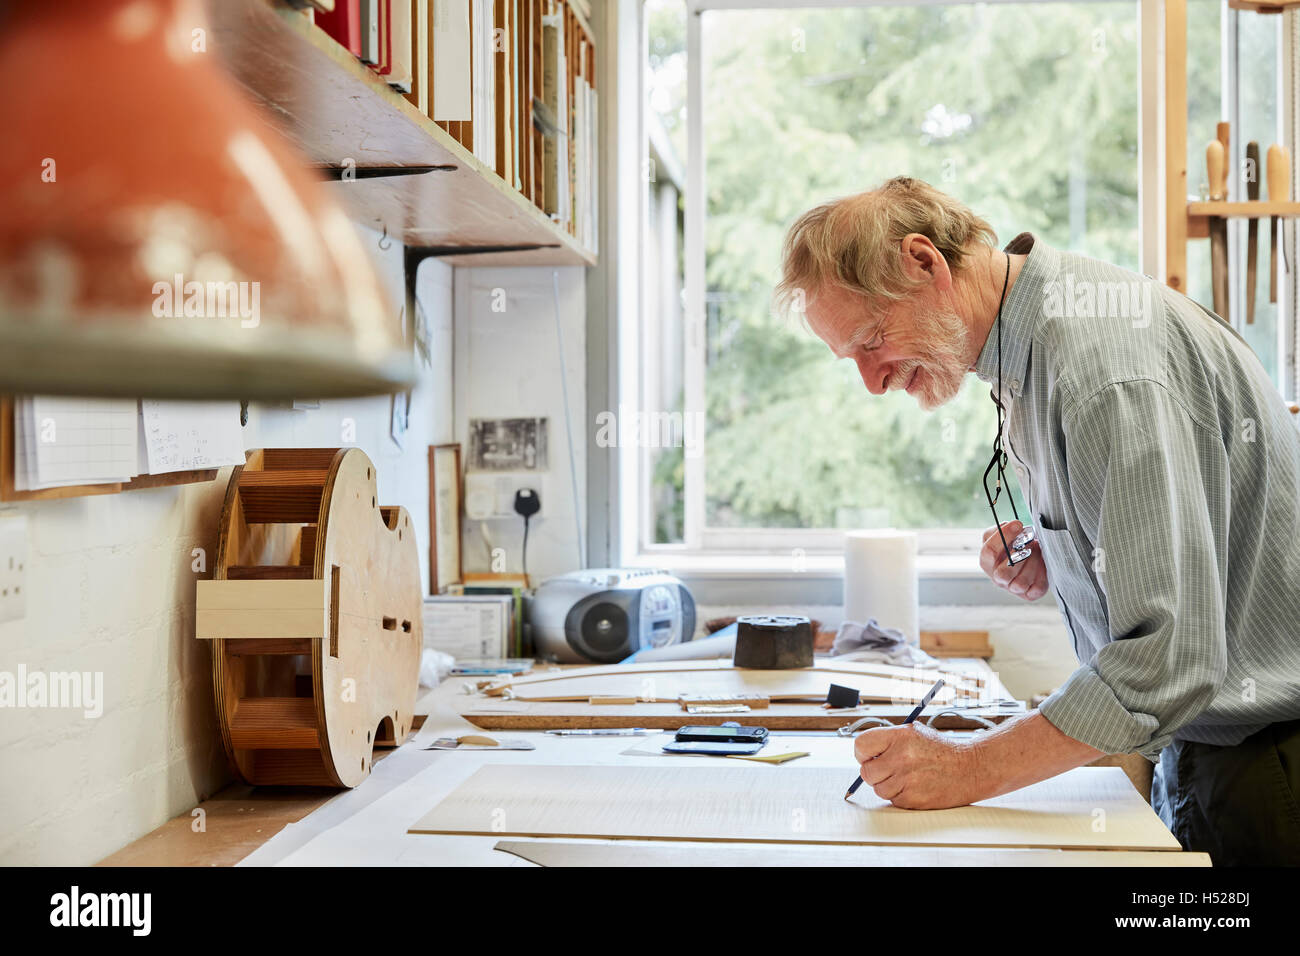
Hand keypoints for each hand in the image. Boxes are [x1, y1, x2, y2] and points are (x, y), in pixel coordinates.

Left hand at [852, 722, 987, 808]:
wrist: (970, 768)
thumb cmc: (941, 751)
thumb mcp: (914, 733)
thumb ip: (887, 741)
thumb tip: (863, 752)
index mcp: (899, 736)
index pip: (861, 745)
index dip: (863, 753)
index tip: (868, 756)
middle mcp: (901, 757)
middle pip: (866, 772)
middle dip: (875, 772)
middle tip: (888, 769)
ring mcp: (907, 780)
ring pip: (878, 789)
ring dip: (888, 785)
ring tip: (907, 777)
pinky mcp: (913, 799)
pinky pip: (892, 800)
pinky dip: (900, 796)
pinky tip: (915, 786)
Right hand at [979, 520, 1048, 600]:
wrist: (1030, 555)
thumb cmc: (1013, 544)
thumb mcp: (1002, 534)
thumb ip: (999, 529)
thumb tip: (1008, 526)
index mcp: (987, 563)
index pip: (988, 552)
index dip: (1003, 537)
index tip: (1018, 524)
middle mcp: (998, 578)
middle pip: (1002, 574)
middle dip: (1018, 555)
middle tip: (1029, 541)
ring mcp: (1013, 589)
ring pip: (1020, 583)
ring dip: (1032, 562)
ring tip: (1038, 548)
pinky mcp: (1029, 594)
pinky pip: (1036, 589)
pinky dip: (1042, 574)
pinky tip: (1043, 561)